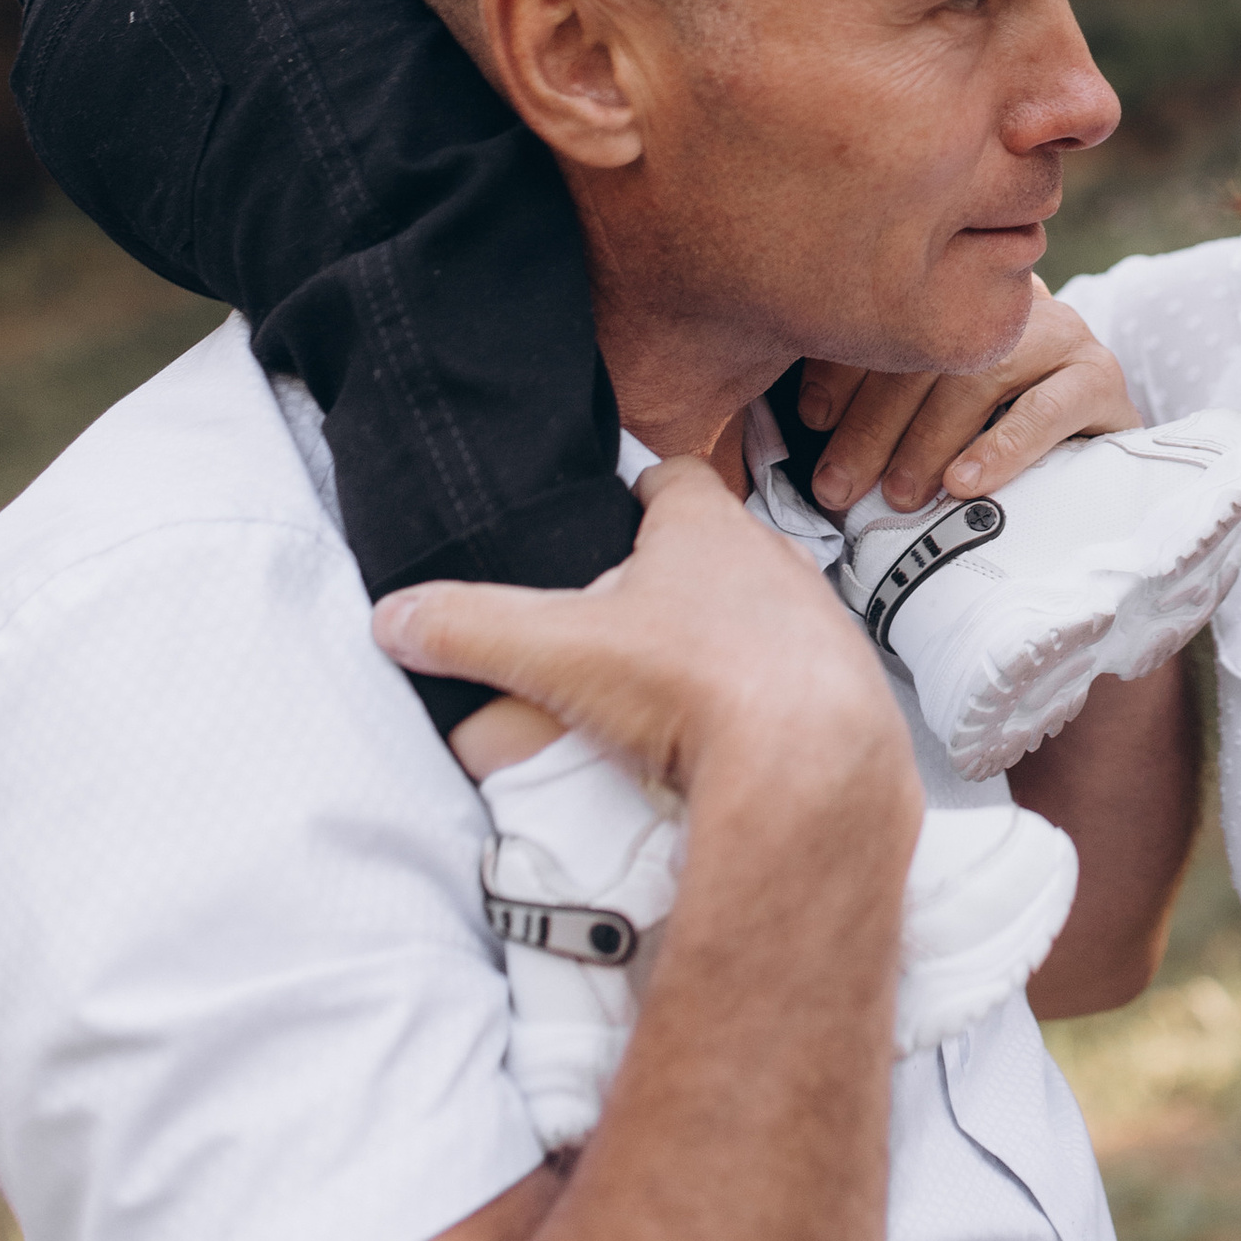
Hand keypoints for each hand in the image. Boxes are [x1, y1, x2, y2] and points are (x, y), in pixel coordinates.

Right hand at [373, 458, 911, 814]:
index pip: (674, 477)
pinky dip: (761, 697)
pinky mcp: (840, 687)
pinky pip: (793, 677)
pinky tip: (725, 734)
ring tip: (669, 688)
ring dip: (721, 639)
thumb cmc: (701, 681)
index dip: (642, 492)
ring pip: (760, 613)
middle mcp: (772, 560)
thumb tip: (400, 618)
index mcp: (706, 527)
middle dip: (672, 578)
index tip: (614, 514)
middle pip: (716, 549)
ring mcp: (816, 622)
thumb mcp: (558, 650)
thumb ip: (472, 628)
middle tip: (622, 623)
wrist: (813, 763)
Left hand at [794, 285, 1136, 513]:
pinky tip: (964, 483)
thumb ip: (877, 397)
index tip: (811, 419)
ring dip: (928, 440)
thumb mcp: (928, 406)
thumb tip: (807, 425)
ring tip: (898, 495)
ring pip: (981, 376)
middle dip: (873, 423)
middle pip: (930, 350)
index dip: (844, 365)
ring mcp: (1061, 333)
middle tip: (837, 487)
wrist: (1098, 454)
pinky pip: (1049, 408)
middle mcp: (1009, 299)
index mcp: (958, 290)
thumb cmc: (991, 430)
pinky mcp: (1100, 378)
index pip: (891, 316)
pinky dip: (1001, 448)